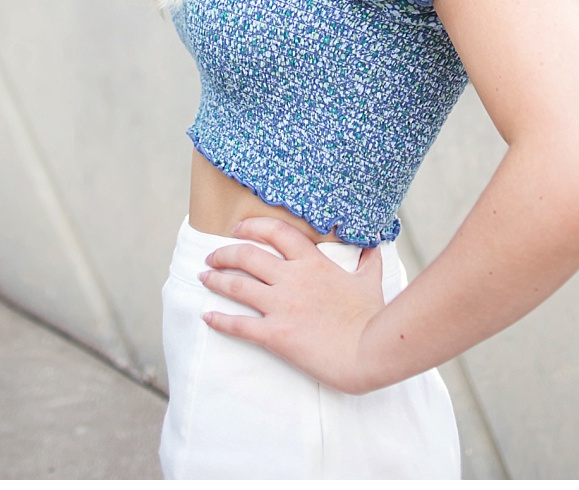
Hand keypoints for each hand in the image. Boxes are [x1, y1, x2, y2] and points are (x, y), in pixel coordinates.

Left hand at [199, 216, 388, 394]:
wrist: (367, 350)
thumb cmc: (370, 316)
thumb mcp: (370, 281)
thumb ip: (368, 261)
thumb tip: (374, 246)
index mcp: (314, 263)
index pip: (277, 232)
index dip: (253, 227)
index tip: (237, 228)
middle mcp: (293, 279)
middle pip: (248, 256)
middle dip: (224, 254)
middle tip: (212, 258)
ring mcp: (281, 306)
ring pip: (237, 286)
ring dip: (216, 281)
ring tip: (204, 278)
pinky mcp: (274, 334)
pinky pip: (238, 325)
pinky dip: (219, 320)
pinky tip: (208, 317)